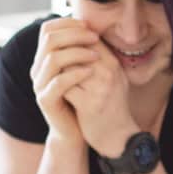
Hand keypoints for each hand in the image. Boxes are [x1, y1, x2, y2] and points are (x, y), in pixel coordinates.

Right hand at [29, 18, 99, 146]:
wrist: (75, 130)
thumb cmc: (82, 98)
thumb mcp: (81, 69)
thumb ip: (80, 50)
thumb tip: (91, 24)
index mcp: (44, 58)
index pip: (47, 30)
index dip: (67, 23)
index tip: (89, 25)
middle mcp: (37, 69)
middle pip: (49, 40)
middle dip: (74, 35)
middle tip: (95, 37)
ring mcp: (39, 85)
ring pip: (53, 58)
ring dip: (77, 52)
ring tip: (96, 55)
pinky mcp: (45, 100)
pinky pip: (57, 82)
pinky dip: (76, 74)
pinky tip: (91, 72)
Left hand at [63, 39, 138, 156]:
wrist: (118, 137)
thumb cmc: (112, 105)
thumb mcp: (113, 77)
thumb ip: (99, 59)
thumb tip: (78, 36)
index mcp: (114, 63)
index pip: (88, 38)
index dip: (71, 41)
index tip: (61, 50)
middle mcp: (109, 73)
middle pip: (76, 49)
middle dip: (61, 55)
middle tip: (53, 63)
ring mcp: (100, 88)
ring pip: (68, 66)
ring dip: (57, 70)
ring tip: (55, 77)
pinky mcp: (89, 104)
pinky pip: (65, 86)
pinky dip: (58, 87)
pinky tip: (58, 91)